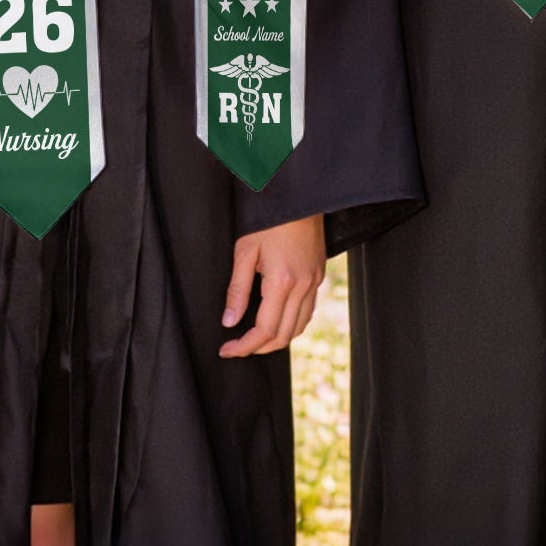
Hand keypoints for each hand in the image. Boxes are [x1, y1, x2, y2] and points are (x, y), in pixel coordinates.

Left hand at [219, 212, 325, 357]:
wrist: (299, 196)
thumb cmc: (269, 219)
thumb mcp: (245, 251)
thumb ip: (238, 290)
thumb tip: (229, 321)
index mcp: (282, 282)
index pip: (264, 330)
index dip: (244, 347)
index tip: (227, 349)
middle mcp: (303, 286)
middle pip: (283, 335)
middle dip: (259, 348)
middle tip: (238, 347)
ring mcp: (314, 281)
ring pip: (299, 326)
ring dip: (277, 339)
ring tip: (255, 339)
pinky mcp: (319, 274)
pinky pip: (308, 311)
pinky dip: (292, 323)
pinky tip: (277, 320)